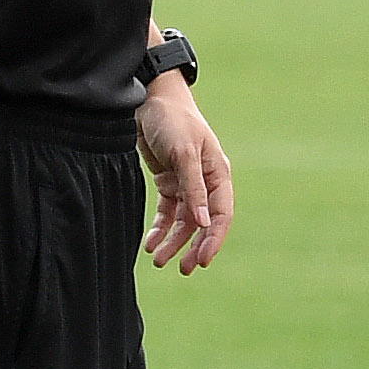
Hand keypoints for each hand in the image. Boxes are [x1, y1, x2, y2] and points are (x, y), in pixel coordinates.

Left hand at [138, 75, 234, 272]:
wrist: (147, 98)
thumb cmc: (172, 120)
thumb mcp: (184, 153)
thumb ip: (193, 188)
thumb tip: (203, 223)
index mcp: (218, 173)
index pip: (221, 214)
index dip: (213, 239)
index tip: (203, 261)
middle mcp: (205, 180)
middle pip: (203, 222)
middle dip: (194, 247)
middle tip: (183, 270)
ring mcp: (186, 182)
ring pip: (183, 221)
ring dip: (173, 242)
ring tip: (158, 260)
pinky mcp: (168, 180)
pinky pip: (167, 212)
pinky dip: (160, 228)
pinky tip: (151, 243)